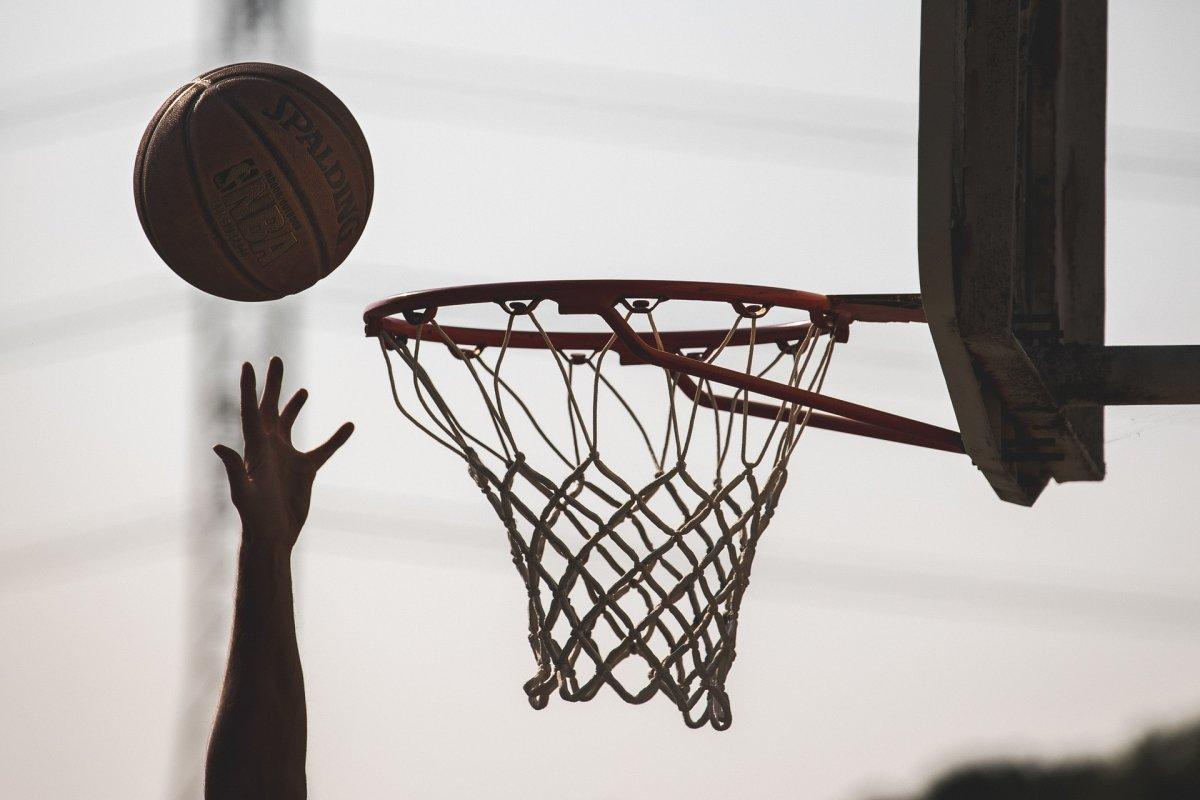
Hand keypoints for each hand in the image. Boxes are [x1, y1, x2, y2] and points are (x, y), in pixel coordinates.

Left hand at [214, 357, 353, 547]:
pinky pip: (323, 450)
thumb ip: (233, 468)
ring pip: (291, 425)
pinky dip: (336, 438)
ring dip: (295, 406)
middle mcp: (269, 447)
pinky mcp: (304, 470)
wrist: (273, 536)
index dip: (249, 387)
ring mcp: (287, 458)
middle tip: (276, 359)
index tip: (248, 364)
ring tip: (302, 390)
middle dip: (273, 384)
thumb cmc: (254, 517)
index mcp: (255, 447)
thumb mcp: (243, 492)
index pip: (251, 410)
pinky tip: (349, 426)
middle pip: (271, 408)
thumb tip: (218, 445)